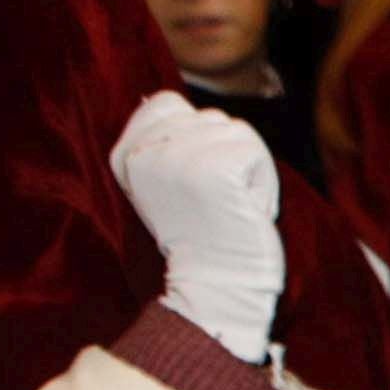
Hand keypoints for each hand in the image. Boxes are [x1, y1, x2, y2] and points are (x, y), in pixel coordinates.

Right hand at [111, 93, 283, 362]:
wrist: (215, 287)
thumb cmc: (201, 239)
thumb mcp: (166, 186)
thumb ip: (165, 145)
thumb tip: (175, 105)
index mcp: (125, 153)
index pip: (167, 103)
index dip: (197, 136)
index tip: (197, 182)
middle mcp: (146, 149)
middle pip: (210, 117)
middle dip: (226, 156)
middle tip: (217, 202)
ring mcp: (180, 156)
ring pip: (237, 131)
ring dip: (248, 170)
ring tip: (231, 205)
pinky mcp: (217, 167)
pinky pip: (256, 152)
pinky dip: (263, 183)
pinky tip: (246, 209)